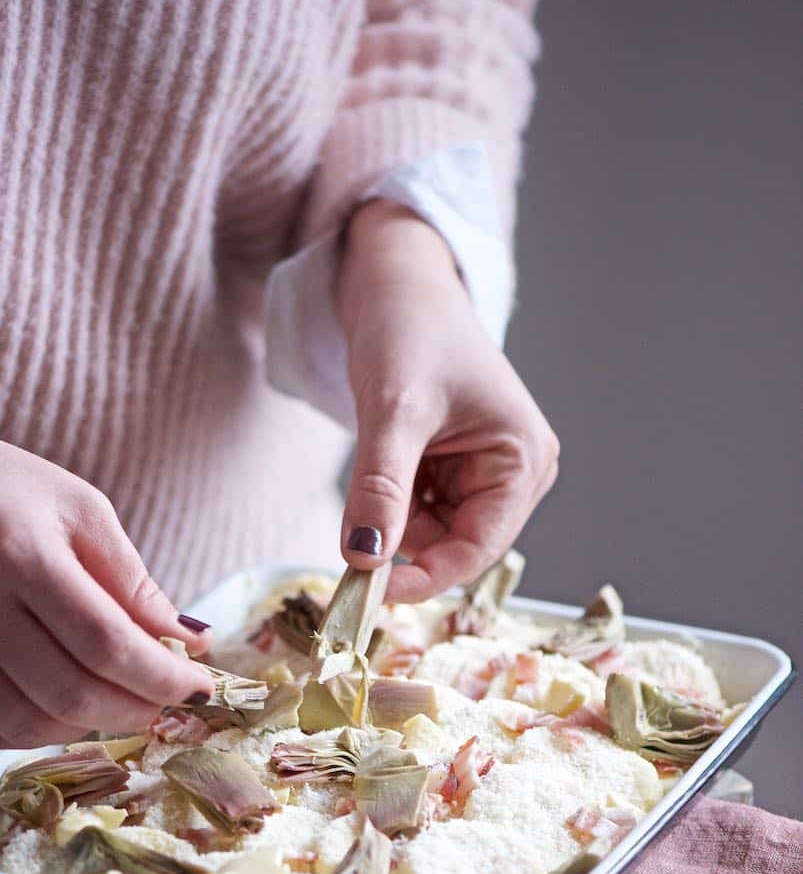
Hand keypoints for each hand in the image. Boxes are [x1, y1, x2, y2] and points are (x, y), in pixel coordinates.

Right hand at [0, 413, 213, 746]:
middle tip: (170, 702)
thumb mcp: (77, 507)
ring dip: (92, 728)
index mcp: (18, 555)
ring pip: (28, 723)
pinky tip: (72, 712)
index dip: (162, 675)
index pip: (105, 642)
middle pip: (70, 692)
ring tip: (126, 704)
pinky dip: (41, 734)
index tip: (200, 685)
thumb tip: (188, 640)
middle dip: (136, 709)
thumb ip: (131, 579)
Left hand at [338, 200, 558, 601]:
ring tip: (372, 467)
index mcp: (524, 460)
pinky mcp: (453, 470)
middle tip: (348, 548)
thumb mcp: (393, 409)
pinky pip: (416, 513)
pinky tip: (378, 467)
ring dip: (392, 524)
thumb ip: (380, 487)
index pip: (478, 549)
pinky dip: (388, 507)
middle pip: (455, 547)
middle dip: (404, 548)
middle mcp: (515, 473)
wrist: (394, 281)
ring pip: (429, 535)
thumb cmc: (409, 326)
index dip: (425, 577)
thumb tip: (363, 558)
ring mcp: (484, 474)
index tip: (367, 592)